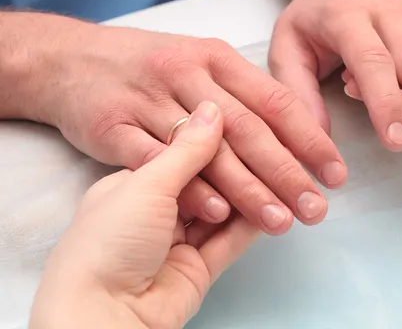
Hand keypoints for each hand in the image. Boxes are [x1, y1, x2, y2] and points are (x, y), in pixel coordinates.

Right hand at [27, 14, 346, 234]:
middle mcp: (186, 74)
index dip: (309, 138)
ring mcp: (148, 100)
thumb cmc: (146, 64)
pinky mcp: (113, 127)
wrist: (69, 58)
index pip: (275, 100)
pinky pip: (156, 162)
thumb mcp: (198, 60)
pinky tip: (218, 211)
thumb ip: (243, 93)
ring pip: (207, 151)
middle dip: (287, 172)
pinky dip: (188, 188)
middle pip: (248, 129)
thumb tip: (296, 130)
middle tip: (316, 208)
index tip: (335, 172)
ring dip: (248, 188)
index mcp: (215, 57)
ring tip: (280, 220)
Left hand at [30, 102, 257, 328]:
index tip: (251, 126)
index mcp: (135, 182)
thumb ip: (187, 150)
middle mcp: (156, 209)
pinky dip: (251, 226)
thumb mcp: (147, 184)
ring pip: (224, 212)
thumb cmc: (108, 241)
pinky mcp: (196, 269)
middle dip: (243, 170)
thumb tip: (214, 109)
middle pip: (208, 183)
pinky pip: (229, 241)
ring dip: (253, 200)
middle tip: (277, 154)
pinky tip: (275, 210)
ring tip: (284, 182)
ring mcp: (177, 240)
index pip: (185, 154)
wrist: (101, 313)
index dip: (219, 142)